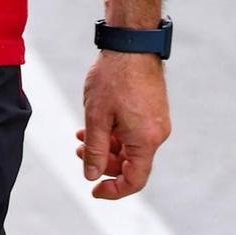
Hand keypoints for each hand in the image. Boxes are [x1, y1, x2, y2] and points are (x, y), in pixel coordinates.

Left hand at [73, 51, 169, 199]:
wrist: (131, 43)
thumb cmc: (113, 77)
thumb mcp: (96, 116)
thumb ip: (95, 149)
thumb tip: (91, 176)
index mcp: (146, 140)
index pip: (134, 180)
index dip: (114, 190)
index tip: (94, 191)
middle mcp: (156, 134)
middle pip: (130, 163)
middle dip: (103, 161)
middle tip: (79, 151)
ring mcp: (156, 122)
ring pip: (129, 146)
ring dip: (105, 145)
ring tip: (81, 136)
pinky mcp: (152, 110)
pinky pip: (133, 132)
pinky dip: (114, 133)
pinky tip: (93, 125)